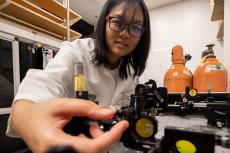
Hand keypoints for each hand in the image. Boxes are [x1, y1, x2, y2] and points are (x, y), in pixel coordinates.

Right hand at [11, 98, 128, 152]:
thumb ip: (86, 108)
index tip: (122, 126)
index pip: (92, 147)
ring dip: (96, 138)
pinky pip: (85, 151)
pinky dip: (89, 140)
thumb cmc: (39, 114)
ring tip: (87, 124)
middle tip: (97, 120)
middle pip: (94, 151)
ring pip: (91, 152)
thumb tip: (108, 112)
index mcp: (56, 144)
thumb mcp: (62, 105)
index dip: (111, 137)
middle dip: (102, 135)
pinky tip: (82, 130)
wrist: (27, 121)